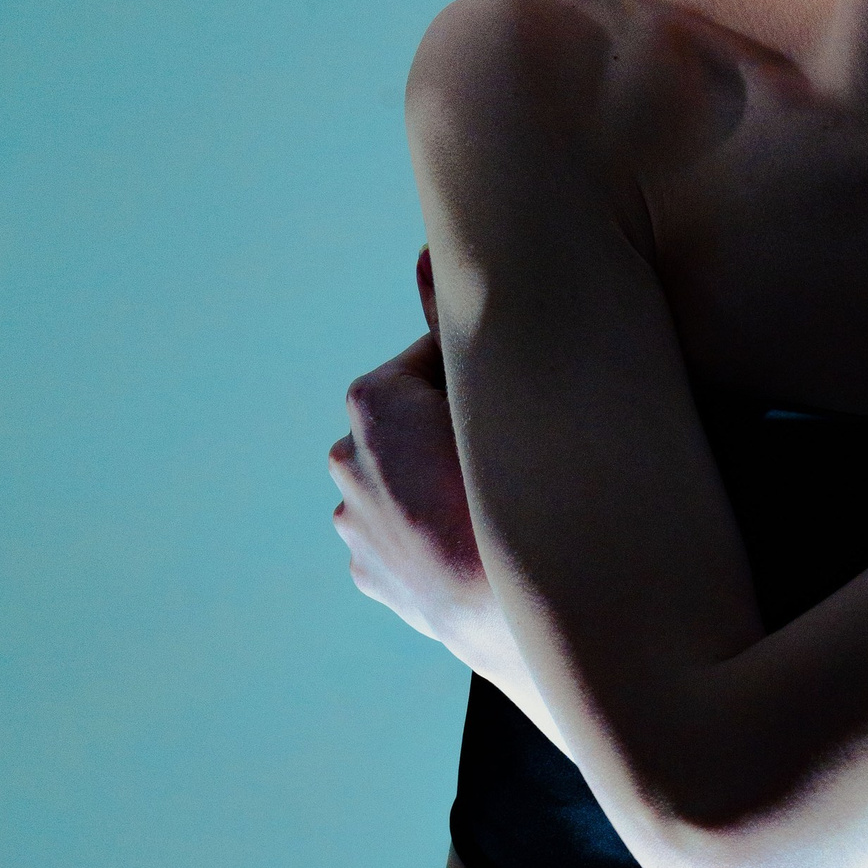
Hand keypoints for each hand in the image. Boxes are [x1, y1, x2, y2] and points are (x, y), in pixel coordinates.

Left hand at [329, 256, 511, 678]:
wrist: (517, 614)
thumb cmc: (518, 497)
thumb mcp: (493, 397)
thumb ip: (455, 321)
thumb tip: (429, 252)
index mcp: (373, 403)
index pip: (439, 361)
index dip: (486, 375)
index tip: (519, 395)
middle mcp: (347, 460)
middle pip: (414, 423)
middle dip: (453, 430)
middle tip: (513, 452)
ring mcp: (355, 524)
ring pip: (406, 483)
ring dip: (440, 484)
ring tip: (495, 506)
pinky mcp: (370, 576)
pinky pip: (404, 539)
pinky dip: (433, 536)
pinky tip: (474, 546)